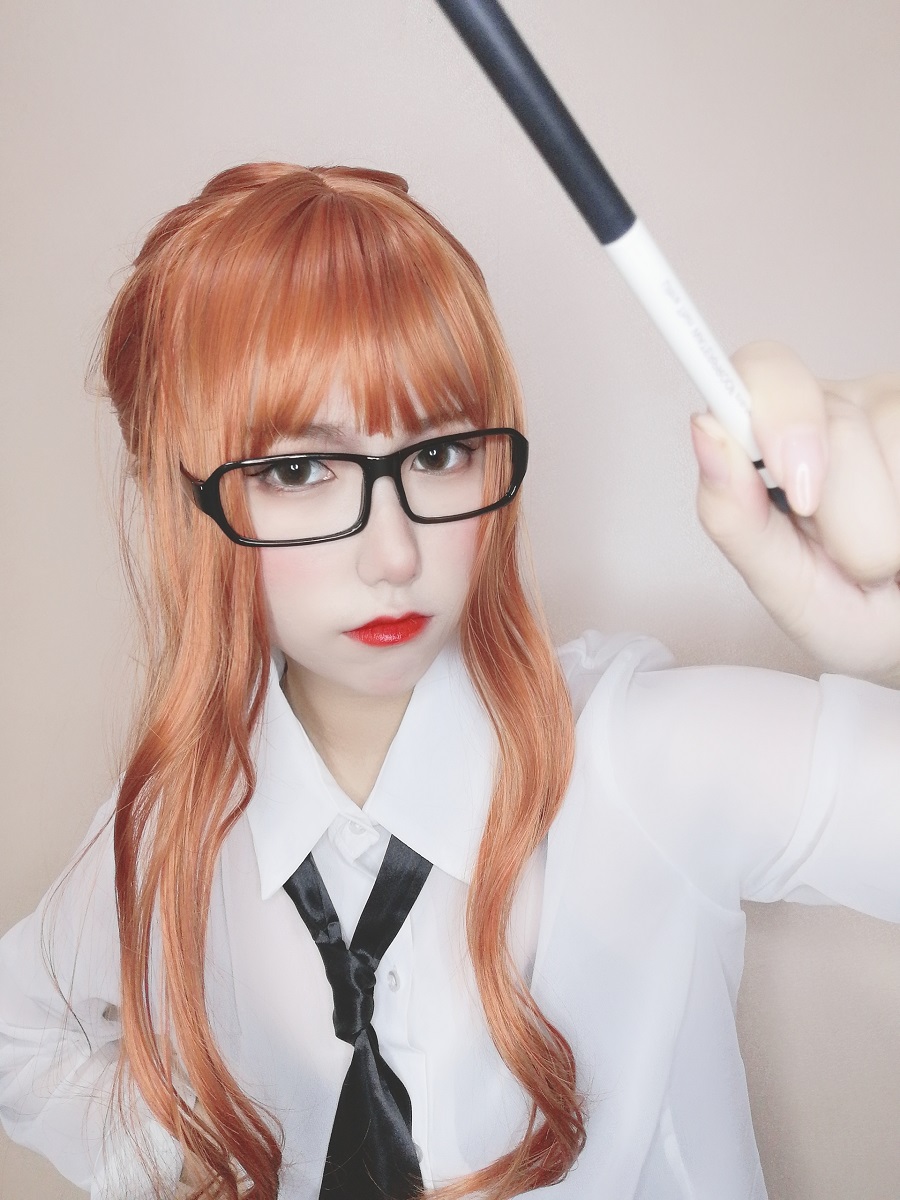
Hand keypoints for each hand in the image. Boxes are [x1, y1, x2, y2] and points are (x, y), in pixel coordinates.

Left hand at [690, 341, 899, 684]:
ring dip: (891, 531)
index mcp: (773, 440)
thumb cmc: (850, 613)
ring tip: (890, 556)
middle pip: (836, 425)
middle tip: (856, 562)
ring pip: (894, 443)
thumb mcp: (786, 588)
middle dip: (846, 516)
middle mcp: (836, 410)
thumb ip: (736, 518)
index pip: (762, 370)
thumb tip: (705, 430)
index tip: (798, 483)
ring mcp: (894, 408)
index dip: (780, 415)